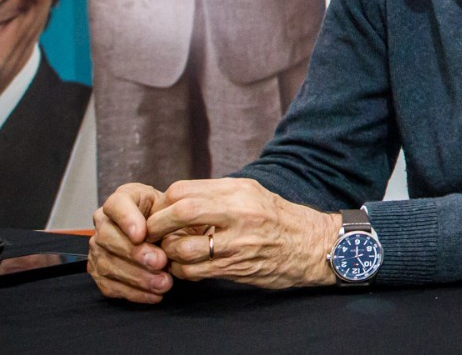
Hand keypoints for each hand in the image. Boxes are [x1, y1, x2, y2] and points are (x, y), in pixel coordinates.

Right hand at [88, 183, 173, 303]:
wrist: (166, 232)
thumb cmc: (169, 217)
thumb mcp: (173, 207)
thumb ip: (168, 215)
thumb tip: (165, 238)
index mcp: (122, 200)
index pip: (116, 204)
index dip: (126, 219)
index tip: (142, 234)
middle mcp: (104, 223)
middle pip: (108, 237)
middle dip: (135, 253)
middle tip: (160, 262)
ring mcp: (98, 248)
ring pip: (108, 264)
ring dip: (137, 277)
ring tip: (164, 283)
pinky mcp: (98, 271)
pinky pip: (110, 285)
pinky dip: (133, 293)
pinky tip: (154, 295)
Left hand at [147, 178, 342, 289]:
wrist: (312, 245)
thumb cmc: (278, 218)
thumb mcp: (251, 194)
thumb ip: (216, 195)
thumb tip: (176, 200)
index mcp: (239, 190)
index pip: (184, 191)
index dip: (163, 203)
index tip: (159, 213)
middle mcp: (239, 212)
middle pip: (181, 212)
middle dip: (156, 225)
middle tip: (149, 233)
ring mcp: (238, 242)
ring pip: (183, 247)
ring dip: (169, 252)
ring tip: (171, 251)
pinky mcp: (237, 267)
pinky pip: (195, 271)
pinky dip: (182, 270)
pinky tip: (186, 266)